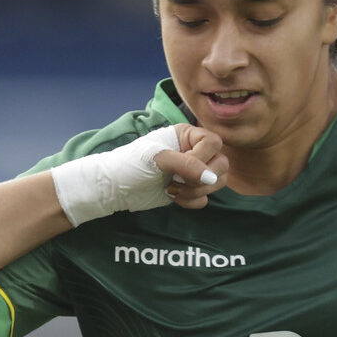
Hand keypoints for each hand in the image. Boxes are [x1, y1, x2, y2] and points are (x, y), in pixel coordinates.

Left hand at [51, 123, 228, 224]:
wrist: (115, 188)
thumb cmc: (132, 164)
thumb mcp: (157, 158)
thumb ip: (187, 164)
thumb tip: (213, 178)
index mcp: (187, 135)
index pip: (213, 143)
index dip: (202, 157)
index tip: (180, 166)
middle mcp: (194, 151)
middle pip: (221, 164)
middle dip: (200, 178)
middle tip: (176, 181)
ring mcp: (192, 172)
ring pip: (217, 183)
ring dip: (197, 191)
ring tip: (173, 190)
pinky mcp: (189, 191)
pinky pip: (205, 198)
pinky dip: (192, 201)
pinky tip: (173, 198)